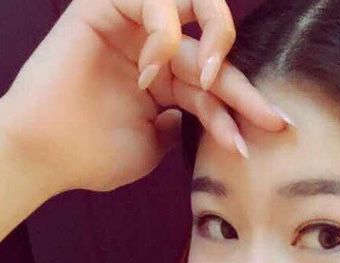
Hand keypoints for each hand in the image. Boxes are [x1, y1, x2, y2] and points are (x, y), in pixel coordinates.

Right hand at [1, 0, 288, 194]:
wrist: (47, 154)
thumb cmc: (94, 155)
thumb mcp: (156, 146)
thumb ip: (187, 126)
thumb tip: (218, 119)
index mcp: (166, 81)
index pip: (217, 88)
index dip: (247, 108)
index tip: (276, 130)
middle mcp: (154, 48)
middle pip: (214, 55)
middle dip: (246, 87)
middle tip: (272, 117)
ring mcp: (133, 25)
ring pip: (194, 10)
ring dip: (216, 45)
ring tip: (213, 83)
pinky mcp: (107, 6)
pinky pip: (154, 4)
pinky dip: (163, 35)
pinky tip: (151, 73)